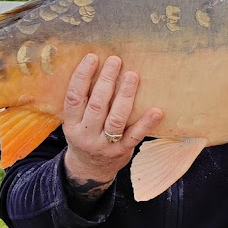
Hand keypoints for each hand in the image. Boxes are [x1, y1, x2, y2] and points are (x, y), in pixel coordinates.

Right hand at [61, 54, 162, 200]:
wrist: (90, 170)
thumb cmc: (85, 135)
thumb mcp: (75, 121)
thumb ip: (83, 101)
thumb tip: (98, 66)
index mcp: (71, 124)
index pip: (74, 97)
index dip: (82, 76)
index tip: (92, 58)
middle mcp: (86, 134)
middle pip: (97, 105)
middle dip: (106, 80)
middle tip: (116, 60)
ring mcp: (105, 145)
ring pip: (115, 118)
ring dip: (125, 95)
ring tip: (132, 75)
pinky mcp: (122, 151)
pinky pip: (135, 136)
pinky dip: (146, 123)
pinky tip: (157, 110)